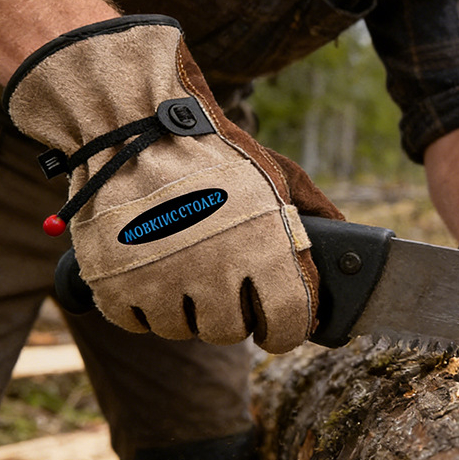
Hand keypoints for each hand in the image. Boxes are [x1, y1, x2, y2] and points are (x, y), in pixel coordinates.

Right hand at [5, 15, 342, 351]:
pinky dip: (144, 302)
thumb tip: (347, 250)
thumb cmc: (218, 154)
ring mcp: (158, 278)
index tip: (276, 323)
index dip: (285, 329)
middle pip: (228, 332)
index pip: (287, 327)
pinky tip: (150, 269)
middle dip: (231, 312)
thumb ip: (318, 214)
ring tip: (184, 267)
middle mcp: (212, 270)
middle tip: (223, 282)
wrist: (137, 127)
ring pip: (181, 328)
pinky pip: (137, 321)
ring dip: (186, 307)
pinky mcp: (111, 281)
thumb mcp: (281, 175)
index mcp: (263, 247)